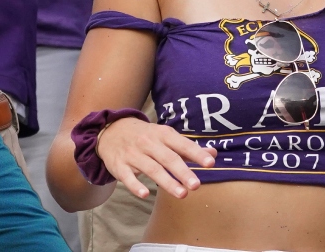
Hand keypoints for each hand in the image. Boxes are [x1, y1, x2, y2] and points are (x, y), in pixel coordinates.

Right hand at [96, 116, 215, 198]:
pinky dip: (135, 185)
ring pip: (151, 169)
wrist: (111, 130)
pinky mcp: (119, 166)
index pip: (182, 144)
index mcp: (162, 134)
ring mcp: (133, 154)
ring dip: (167, 181)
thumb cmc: (145, 136)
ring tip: (182, 194)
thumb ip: (188, 148)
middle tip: (196, 185)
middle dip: (183, 172)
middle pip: (168, 158)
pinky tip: (145, 194)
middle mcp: (148, 143)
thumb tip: (213, 154)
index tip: (210, 163)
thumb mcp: (165, 136)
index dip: (196, 153)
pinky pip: (127, 177)